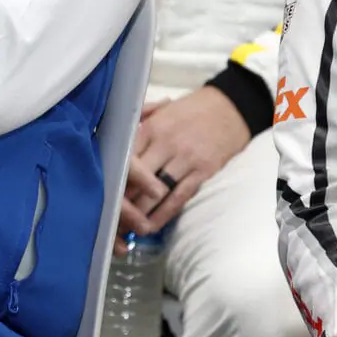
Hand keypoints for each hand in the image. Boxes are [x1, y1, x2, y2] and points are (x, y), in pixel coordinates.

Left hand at [117, 88, 251, 235]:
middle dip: (123, 201)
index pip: (125, 159)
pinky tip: (152, 226)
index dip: (113, 180)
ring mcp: (185, 158)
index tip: (104, 194)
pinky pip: (179, 198)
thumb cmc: (193, 109)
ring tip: (128, 228)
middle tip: (112, 217)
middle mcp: (165, 143)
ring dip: (140, 214)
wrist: (232, 108)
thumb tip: (117, 139)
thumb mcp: (162, 109)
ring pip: (156, 193)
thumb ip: (138, 123)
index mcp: (151, 127)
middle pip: (137, 179)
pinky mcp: (202, 171)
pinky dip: (163, 215)